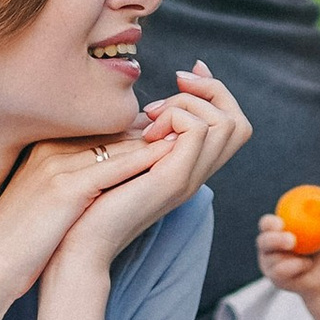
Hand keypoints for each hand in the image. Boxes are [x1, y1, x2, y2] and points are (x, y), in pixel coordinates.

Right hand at [0, 129, 170, 311]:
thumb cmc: (18, 243)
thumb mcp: (43, 203)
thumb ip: (69, 183)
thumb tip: (104, 182)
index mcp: (44, 149)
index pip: (99, 131)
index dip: (135, 133)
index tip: (165, 134)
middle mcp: (49, 149)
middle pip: (110, 131)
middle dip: (150, 130)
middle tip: (186, 128)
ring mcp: (55, 165)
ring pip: (116, 144)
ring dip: (154, 139)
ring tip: (188, 135)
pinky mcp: (63, 187)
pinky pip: (112, 167)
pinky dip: (143, 160)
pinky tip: (169, 157)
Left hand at [50, 66, 250, 279]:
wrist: (80, 244)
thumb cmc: (91, 201)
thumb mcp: (126, 156)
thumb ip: (145, 133)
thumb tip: (152, 102)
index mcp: (189, 168)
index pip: (233, 125)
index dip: (215, 92)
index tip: (185, 76)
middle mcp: (197, 174)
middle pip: (238, 122)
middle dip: (210, 91)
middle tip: (170, 89)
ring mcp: (189, 178)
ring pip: (225, 123)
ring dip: (188, 104)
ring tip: (152, 116)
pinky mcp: (172, 179)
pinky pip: (198, 131)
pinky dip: (176, 116)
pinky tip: (146, 131)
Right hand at [255, 211, 319, 299]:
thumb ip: (318, 218)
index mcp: (275, 230)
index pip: (266, 224)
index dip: (270, 223)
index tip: (281, 224)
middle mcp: (268, 246)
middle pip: (263, 241)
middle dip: (276, 239)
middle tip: (292, 240)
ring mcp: (268, 263)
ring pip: (274, 259)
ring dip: (295, 258)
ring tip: (309, 258)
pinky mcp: (273, 278)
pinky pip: (280, 272)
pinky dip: (296, 267)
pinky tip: (306, 265)